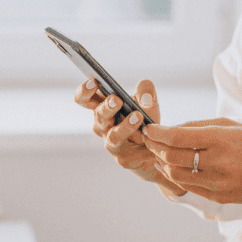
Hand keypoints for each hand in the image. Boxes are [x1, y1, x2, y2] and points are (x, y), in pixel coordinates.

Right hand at [73, 78, 188, 197]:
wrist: (156, 149)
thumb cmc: (145, 120)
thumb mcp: (147, 101)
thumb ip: (146, 91)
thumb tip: (145, 99)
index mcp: (102, 108)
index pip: (84, 99)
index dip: (85, 91)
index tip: (94, 81)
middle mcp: (102, 126)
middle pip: (98, 115)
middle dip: (107, 107)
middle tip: (117, 99)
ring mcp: (111, 144)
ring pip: (113, 136)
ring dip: (125, 126)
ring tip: (138, 116)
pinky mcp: (124, 159)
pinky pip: (132, 152)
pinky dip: (143, 144)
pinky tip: (152, 140)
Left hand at [141, 119, 241, 215]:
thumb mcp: (230, 126)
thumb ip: (198, 126)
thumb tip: (170, 129)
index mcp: (221, 140)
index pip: (177, 137)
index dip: (158, 133)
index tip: (149, 128)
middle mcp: (218, 163)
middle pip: (171, 156)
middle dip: (154, 146)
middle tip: (148, 138)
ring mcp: (216, 183)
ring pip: (175, 173)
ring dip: (161, 161)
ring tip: (157, 152)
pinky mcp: (216, 197)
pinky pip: (186, 185)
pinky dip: (174, 174)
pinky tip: (170, 165)